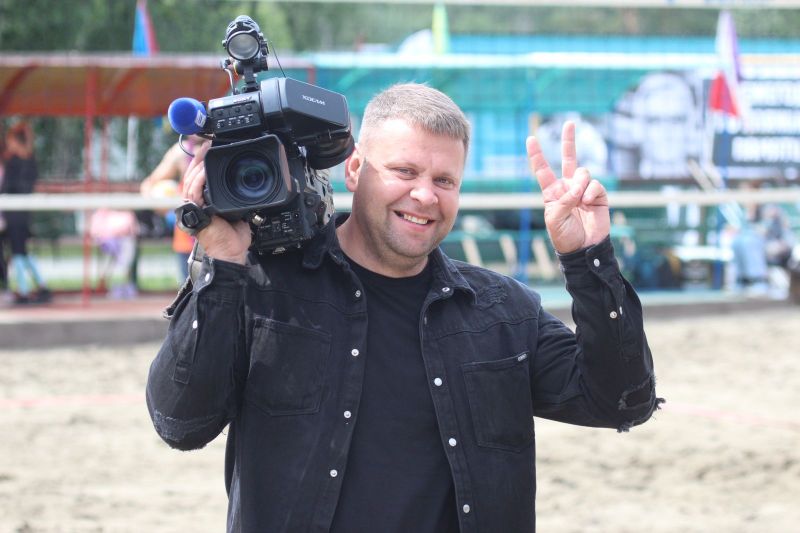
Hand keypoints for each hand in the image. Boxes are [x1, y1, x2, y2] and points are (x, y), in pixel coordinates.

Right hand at [182, 141, 251, 264]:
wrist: (231, 252)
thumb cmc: (233, 238)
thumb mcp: (237, 212)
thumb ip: (236, 199)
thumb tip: (245, 189)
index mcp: (203, 202)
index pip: (199, 178)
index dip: (202, 163)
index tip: (209, 150)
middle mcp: (195, 203)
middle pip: (192, 176)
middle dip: (198, 159)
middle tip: (206, 145)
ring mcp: (193, 207)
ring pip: (191, 181)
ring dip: (198, 165)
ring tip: (205, 153)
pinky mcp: (195, 212)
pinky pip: (193, 192)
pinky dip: (198, 180)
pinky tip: (203, 170)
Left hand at [526, 121, 609, 253]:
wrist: (583, 249)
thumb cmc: (564, 236)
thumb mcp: (554, 220)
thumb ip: (563, 201)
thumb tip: (578, 186)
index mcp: (552, 193)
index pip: (543, 170)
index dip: (537, 155)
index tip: (531, 138)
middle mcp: (568, 187)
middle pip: (568, 159)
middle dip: (569, 141)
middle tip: (569, 122)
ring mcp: (584, 189)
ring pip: (582, 172)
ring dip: (580, 183)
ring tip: (580, 199)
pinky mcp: (598, 195)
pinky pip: (595, 184)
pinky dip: (591, 192)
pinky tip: (589, 203)